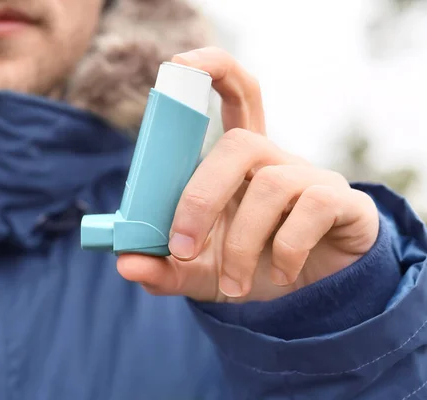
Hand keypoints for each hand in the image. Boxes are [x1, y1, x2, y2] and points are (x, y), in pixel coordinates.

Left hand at [117, 47, 379, 302]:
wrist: (311, 295)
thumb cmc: (251, 268)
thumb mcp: (202, 273)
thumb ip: (165, 269)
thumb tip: (125, 264)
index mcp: (238, 164)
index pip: (235, 96)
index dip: (215, 69)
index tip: (180, 63)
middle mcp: (274, 159)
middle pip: (239, 144)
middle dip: (200, 198)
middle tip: (182, 248)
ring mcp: (311, 177)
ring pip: (273, 184)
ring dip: (241, 243)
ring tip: (232, 285)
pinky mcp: (341, 202)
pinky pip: (313, 208)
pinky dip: (286, 249)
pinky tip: (279, 276)